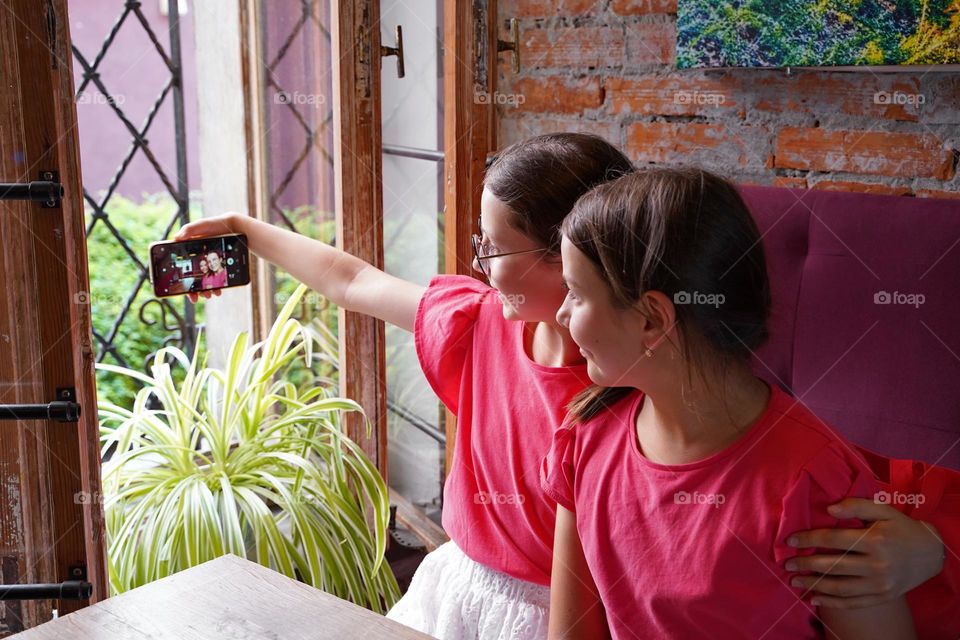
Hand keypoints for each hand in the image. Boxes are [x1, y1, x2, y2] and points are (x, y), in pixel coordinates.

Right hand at [175, 213, 240, 302]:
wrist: (233, 227)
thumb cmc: (214, 225)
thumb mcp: (201, 225)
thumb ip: (189, 229)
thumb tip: (176, 238)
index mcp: (188, 252)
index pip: (181, 269)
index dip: (180, 281)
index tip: (181, 290)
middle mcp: (197, 260)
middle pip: (192, 279)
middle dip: (194, 290)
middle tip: (196, 297)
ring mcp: (208, 263)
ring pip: (204, 281)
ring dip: (206, 290)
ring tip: (210, 294)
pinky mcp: (219, 266)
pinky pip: (216, 279)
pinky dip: (217, 286)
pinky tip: (219, 290)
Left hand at [785, 498, 944, 608]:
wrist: (931, 554)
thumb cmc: (902, 528)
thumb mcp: (883, 510)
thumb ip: (856, 506)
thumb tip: (830, 508)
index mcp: (874, 540)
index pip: (833, 539)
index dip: (809, 539)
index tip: (790, 541)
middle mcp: (877, 564)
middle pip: (833, 565)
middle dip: (806, 565)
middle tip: (787, 565)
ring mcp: (880, 584)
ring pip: (840, 587)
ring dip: (814, 585)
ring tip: (795, 582)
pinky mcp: (883, 597)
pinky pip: (854, 603)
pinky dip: (833, 603)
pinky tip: (815, 599)